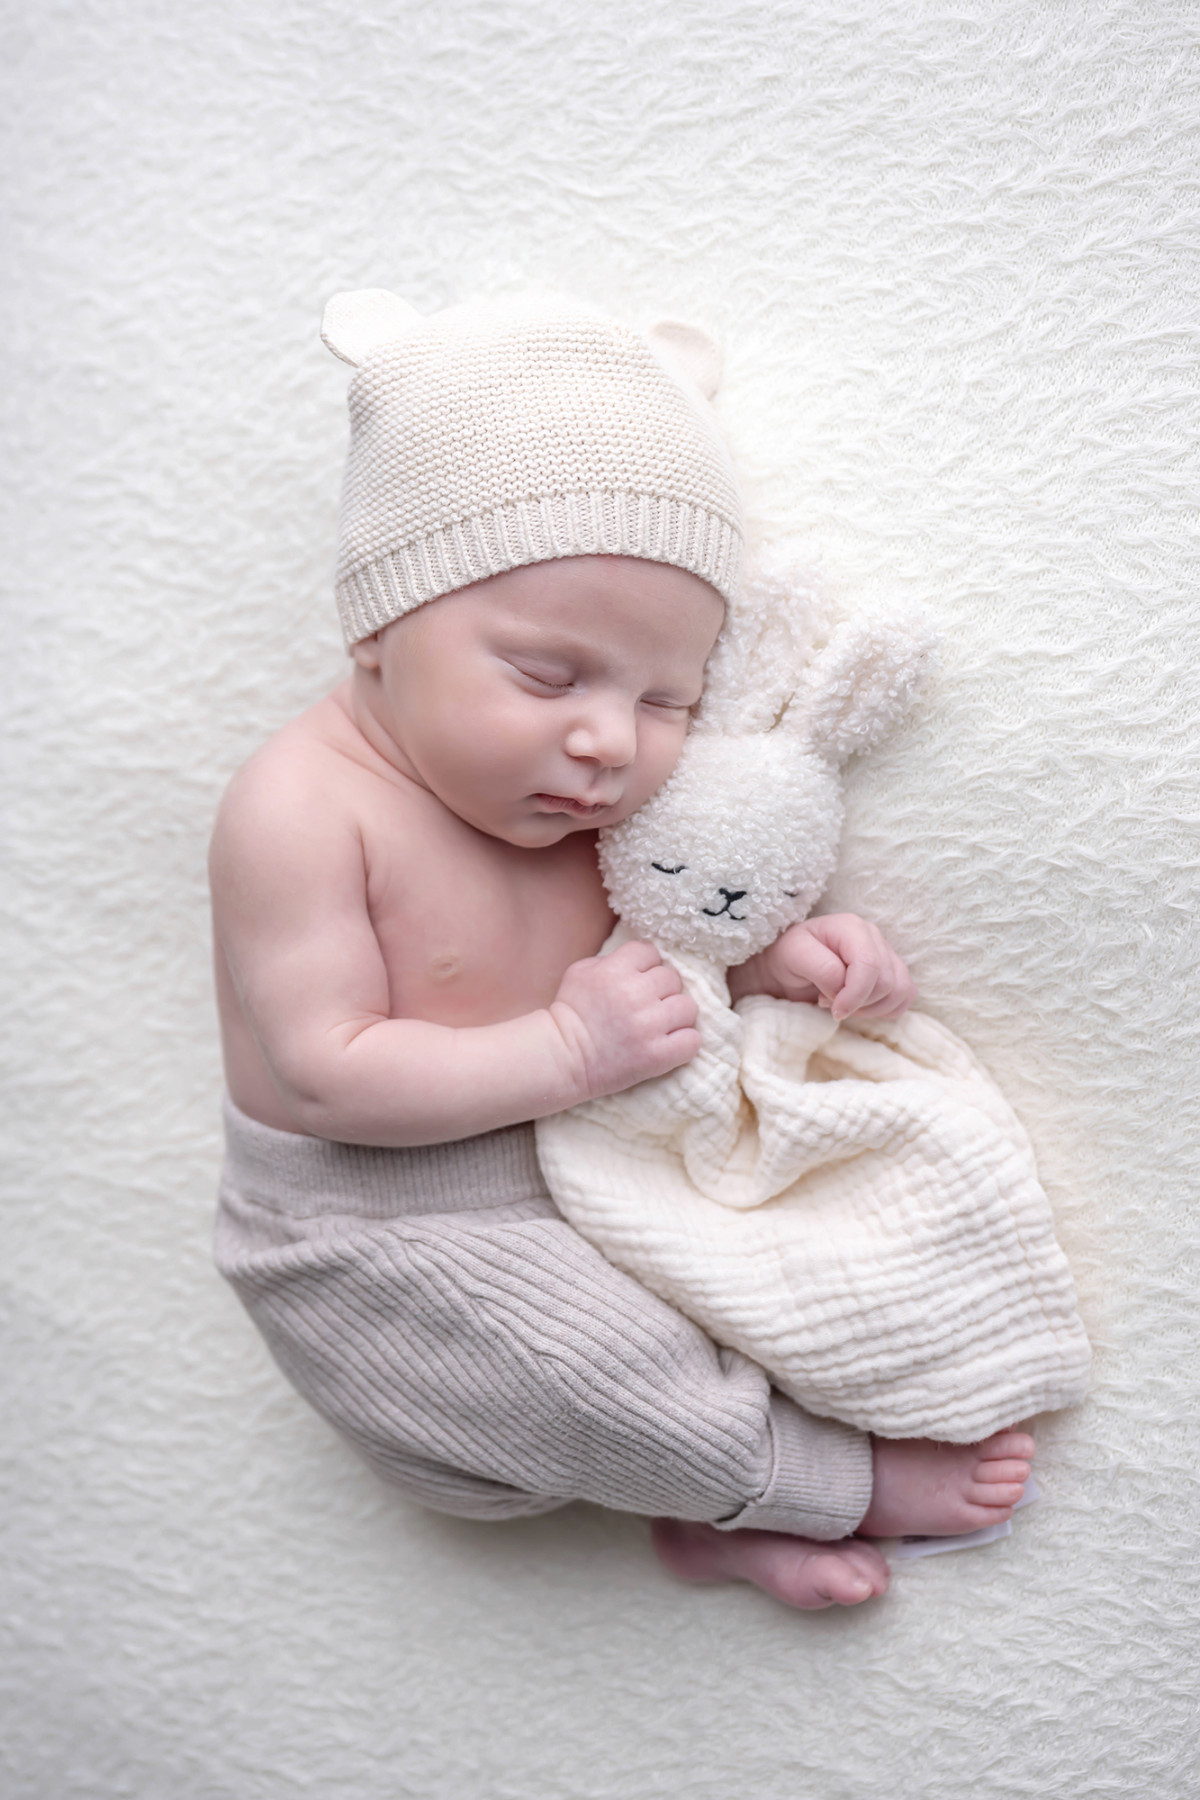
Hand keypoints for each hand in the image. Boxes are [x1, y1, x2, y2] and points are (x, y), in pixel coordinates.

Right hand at [549, 940, 700, 1101]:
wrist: (562, 1058)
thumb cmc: (570, 1013)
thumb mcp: (580, 972)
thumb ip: (611, 960)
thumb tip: (643, 959)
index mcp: (614, 970)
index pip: (651, 952)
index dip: (647, 965)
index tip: (639, 980)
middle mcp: (634, 995)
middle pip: (672, 978)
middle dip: (662, 990)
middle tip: (649, 1004)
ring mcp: (648, 1026)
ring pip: (688, 1007)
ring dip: (677, 1014)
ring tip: (662, 1023)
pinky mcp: (656, 1056)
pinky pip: (692, 1040)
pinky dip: (685, 1041)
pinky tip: (671, 1042)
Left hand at [745, 913, 915, 1021]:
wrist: (788, 965)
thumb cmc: (789, 957)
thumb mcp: (794, 956)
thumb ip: (822, 969)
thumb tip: (845, 988)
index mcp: (851, 927)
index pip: (869, 965)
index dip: (855, 995)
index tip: (834, 1011)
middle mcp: (873, 936)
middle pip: (886, 982)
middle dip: (859, 1003)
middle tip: (830, 1002)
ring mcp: (885, 953)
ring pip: (900, 991)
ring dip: (872, 1009)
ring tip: (843, 1003)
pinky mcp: (892, 971)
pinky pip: (905, 996)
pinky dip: (886, 1009)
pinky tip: (861, 1007)